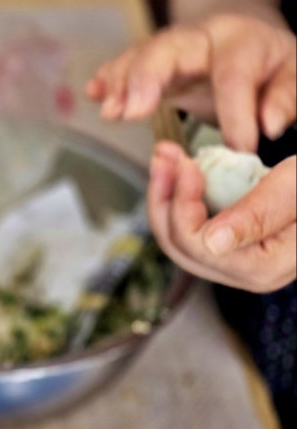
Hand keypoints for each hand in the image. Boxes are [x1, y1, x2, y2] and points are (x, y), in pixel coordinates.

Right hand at [86, 13, 295, 151]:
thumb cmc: (271, 67)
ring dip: (121, 83)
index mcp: (241, 42)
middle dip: (148, 78)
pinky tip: (94, 93)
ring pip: (142, 56)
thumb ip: (287, 97)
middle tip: (132, 111)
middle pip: (170, 49)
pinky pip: (126, 65)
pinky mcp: (152, 62)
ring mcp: (171, 48)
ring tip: (110, 112)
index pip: (233, 76)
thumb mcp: (294, 75)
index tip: (240, 149)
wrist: (247, 43)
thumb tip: (268, 124)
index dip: (235, 114)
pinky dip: (109, 79)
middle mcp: (201, 38)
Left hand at [148, 140, 295, 291]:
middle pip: (180, 247)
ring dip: (167, 197)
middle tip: (165, 154)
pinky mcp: (235, 247)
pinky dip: (182, 200)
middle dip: (164, 197)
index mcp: (264, 267)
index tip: (185, 163)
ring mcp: (238, 263)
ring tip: (168, 158)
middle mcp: (247, 274)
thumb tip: (212, 242)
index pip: (198, 245)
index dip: (181, 203)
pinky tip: (182, 171)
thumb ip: (259, 213)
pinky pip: (194, 230)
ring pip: (180, 240)